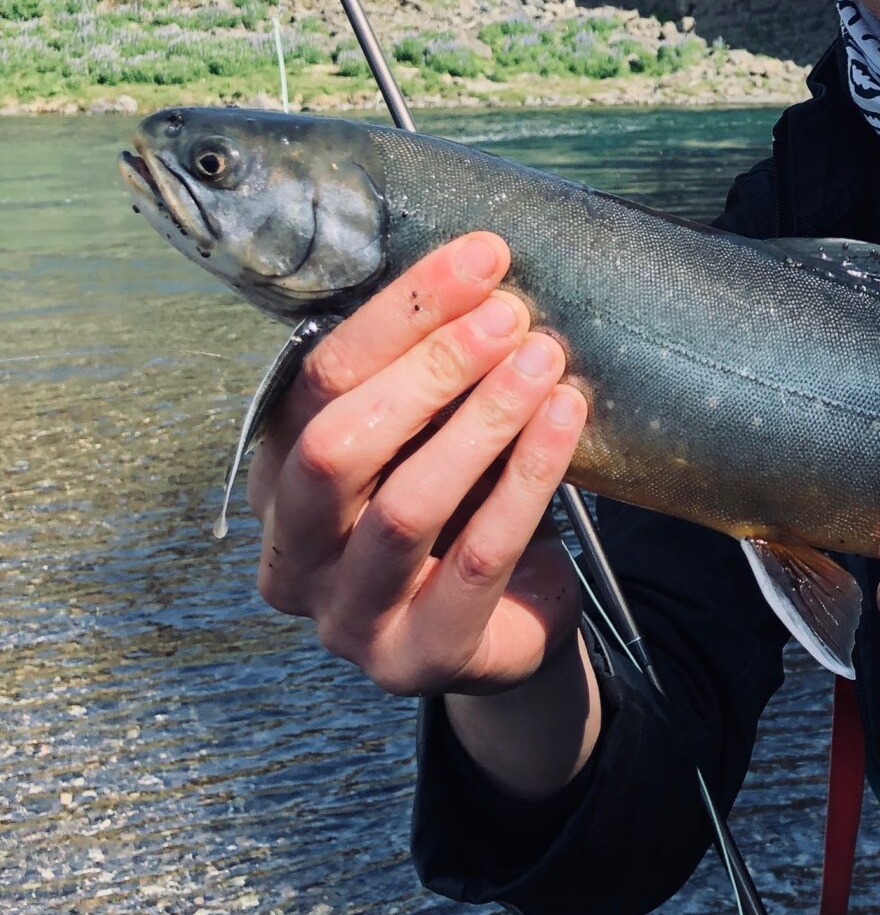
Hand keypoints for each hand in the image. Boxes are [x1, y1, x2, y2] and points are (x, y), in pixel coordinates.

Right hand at [248, 232, 588, 707]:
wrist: (508, 625)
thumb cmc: (464, 503)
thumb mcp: (432, 433)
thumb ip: (429, 373)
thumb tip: (484, 267)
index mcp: (277, 478)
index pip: (319, 379)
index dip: (399, 312)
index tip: (480, 257)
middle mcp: (292, 554)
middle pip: (337, 444)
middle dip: (430, 367)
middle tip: (511, 313)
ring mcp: (347, 618)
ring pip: (405, 506)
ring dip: (482, 419)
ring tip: (545, 358)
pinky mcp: (417, 657)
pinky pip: (478, 559)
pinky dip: (528, 477)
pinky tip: (567, 417)